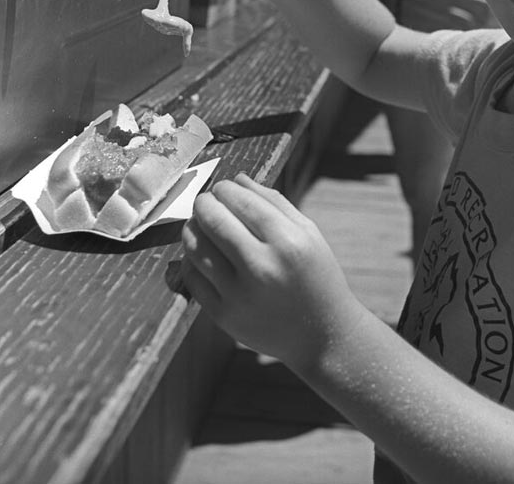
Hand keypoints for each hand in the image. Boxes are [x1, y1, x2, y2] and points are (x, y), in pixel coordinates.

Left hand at [181, 173, 364, 370]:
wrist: (322, 334)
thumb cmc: (316, 274)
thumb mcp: (308, 232)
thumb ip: (274, 202)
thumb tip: (237, 179)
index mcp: (288, 242)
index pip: (242, 201)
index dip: (225, 189)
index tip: (222, 187)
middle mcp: (262, 267)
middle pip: (214, 220)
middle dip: (204, 203)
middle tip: (205, 201)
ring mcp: (239, 294)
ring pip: (195, 248)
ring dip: (192, 228)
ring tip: (200, 224)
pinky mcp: (223, 316)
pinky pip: (192, 277)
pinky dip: (191, 259)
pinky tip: (202, 253)